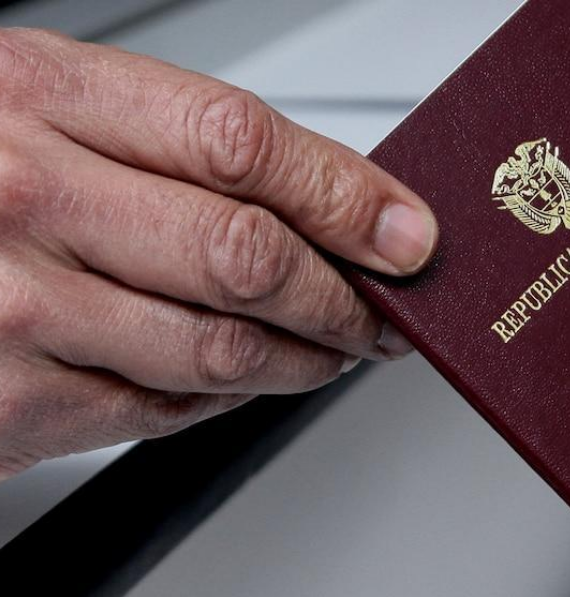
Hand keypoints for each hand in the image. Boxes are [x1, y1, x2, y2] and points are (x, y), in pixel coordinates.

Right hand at [0, 29, 436, 475]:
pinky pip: (165, 408)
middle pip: (248, 257)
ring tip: (338, 348)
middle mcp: (27, 196)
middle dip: (345, 296)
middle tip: (386, 310)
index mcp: (41, 95)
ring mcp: (15, 307)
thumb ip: (170, 141)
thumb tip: (330, 198)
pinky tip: (248, 376)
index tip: (409, 233)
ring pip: (221, 349)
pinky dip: (230, 396)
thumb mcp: (36, 101)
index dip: (348, 195)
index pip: (242, 145)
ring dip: (307, 358)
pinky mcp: (11, 403)